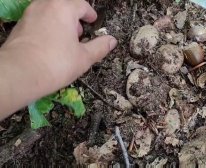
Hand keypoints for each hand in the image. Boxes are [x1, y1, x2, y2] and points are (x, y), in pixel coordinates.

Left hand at [0, 0, 116, 118]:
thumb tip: (112, 40)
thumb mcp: (84, 57)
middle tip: (79, 33)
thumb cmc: (57, 63)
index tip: (93, 21)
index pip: (81, 5)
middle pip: (64, 5)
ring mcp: (30, 14)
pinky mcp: (20, 25)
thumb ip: (100, 47)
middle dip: (74, 17)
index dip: (90, 14)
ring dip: (60, 20)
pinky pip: (38, 19)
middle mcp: (45, 5)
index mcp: (63, 9)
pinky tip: (49, 44)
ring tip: (65, 39)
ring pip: (50, 11)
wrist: (20, 73)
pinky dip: (47, 26)